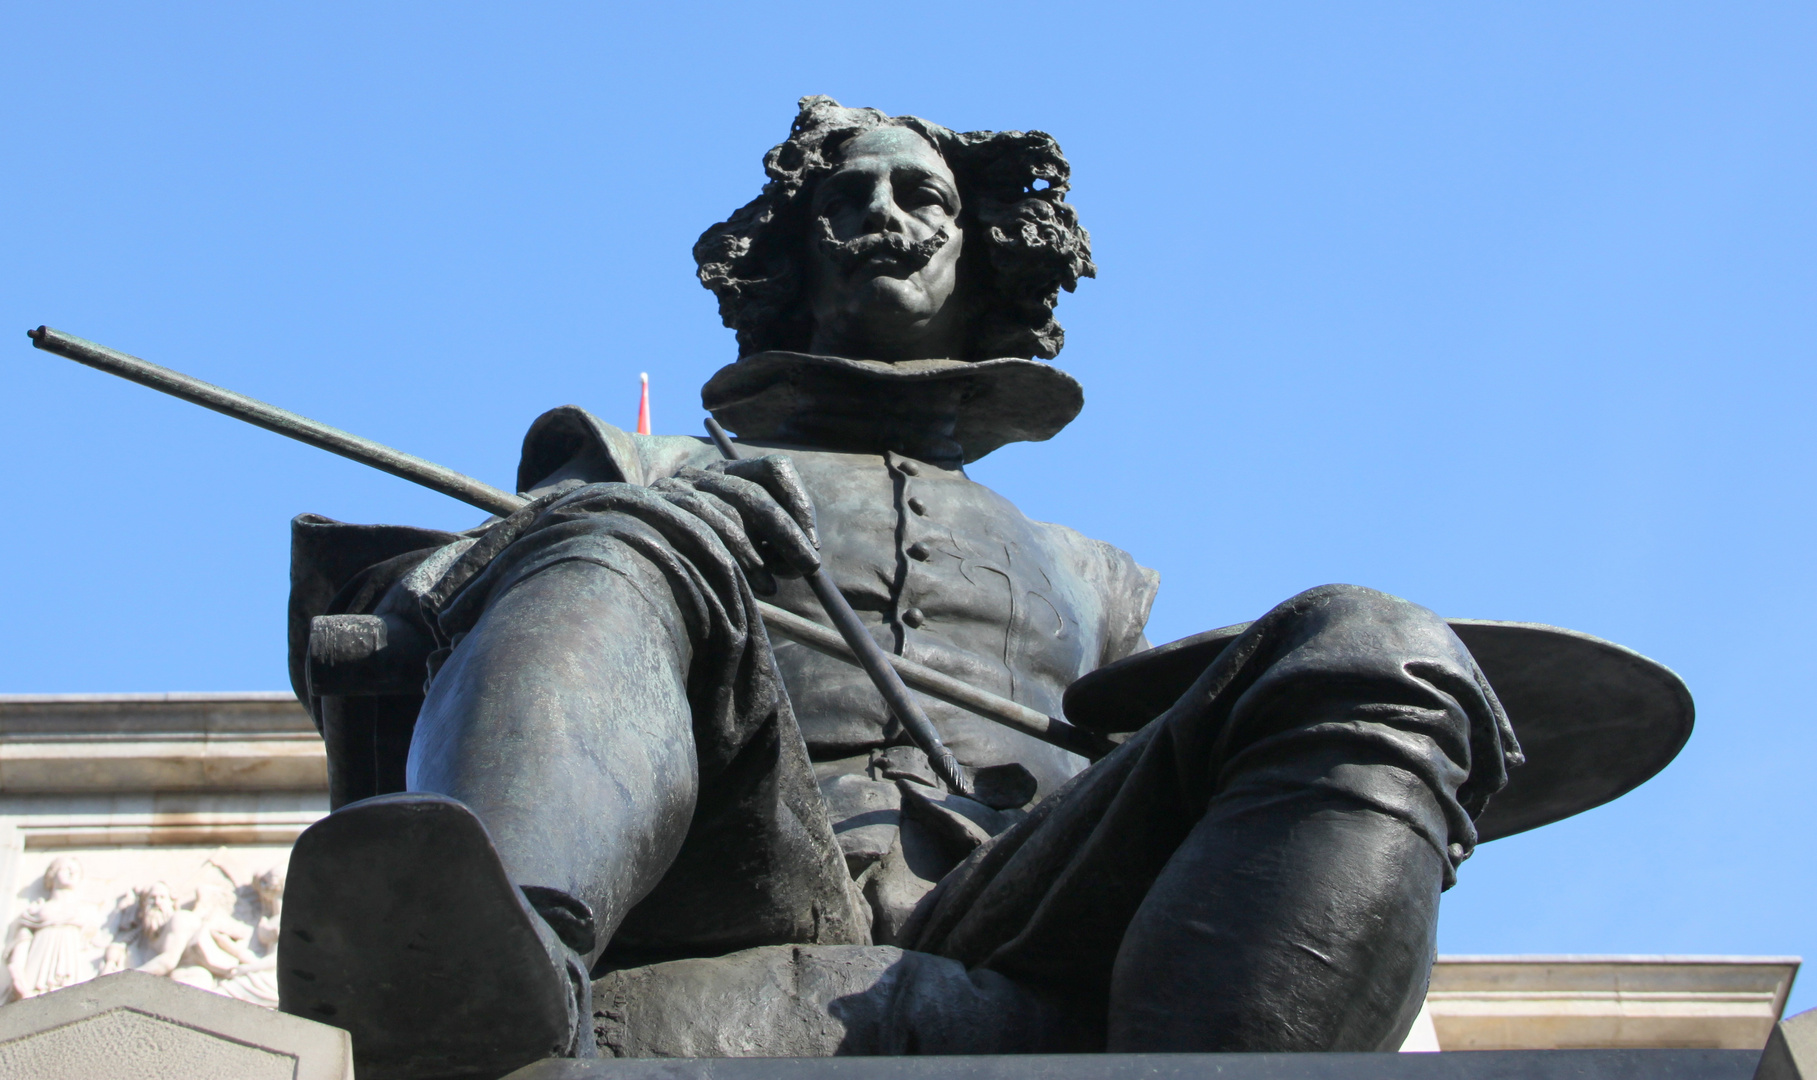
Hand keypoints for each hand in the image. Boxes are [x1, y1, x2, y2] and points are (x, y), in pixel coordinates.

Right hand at [649, 455, 821, 593]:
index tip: (812, 539)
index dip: (799, 502)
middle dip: (787, 532)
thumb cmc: (689, 552)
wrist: (620, 545)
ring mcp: (675, 495)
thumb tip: (809, 559)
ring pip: (727, 517)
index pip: (774, 469)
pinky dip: (734, 564)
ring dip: (759, 555)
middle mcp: (702, 477)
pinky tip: (754, 586)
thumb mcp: (731, 536)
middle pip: (753, 494)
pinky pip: (702, 537)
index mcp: (725, 472)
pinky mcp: (658, 517)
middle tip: (810, 566)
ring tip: (774, 585)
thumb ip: (764, 539)